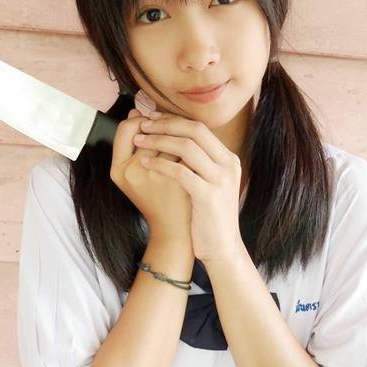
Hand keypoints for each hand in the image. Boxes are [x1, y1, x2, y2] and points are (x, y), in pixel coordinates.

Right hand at [109, 108, 192, 243]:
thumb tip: (137, 111)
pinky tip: (196, 157)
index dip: (142, 122)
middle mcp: (131, 172)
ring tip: (185, 146)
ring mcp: (154, 175)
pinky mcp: (176, 179)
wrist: (176, 232)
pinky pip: (185, 150)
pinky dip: (192, 150)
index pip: (125, 129)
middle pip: (148, 130)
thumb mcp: (139, 173)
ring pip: (169, 138)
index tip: (154, 125)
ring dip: (179, 136)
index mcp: (117, 170)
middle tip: (172, 134)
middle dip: (163, 127)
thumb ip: (137, 144)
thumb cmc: (159, 200)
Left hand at [132, 112, 243, 262]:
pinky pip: (180, 171)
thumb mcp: (207, 184)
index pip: (199, 127)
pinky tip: (143, 163)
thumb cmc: (208, 217)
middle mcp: (228, 165)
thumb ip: (194, 163)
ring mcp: (220, 179)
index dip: (173, 119)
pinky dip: (159, 164)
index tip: (151, 118)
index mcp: (228, 159)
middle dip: (165, 123)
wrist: (222, 248)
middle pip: (195, 130)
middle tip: (143, 124)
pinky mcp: (209, 196)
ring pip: (187, 147)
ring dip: (158, 140)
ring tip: (138, 140)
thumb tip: (167, 138)